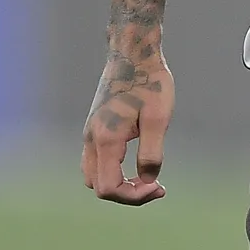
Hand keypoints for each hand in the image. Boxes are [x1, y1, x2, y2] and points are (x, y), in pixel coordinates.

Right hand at [82, 39, 173, 204]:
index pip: (109, 188)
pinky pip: (96, 162)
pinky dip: (113, 171)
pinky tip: (136, 162)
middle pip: (99, 187)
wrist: (133, 54)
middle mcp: (92, 139)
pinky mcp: (94, 128)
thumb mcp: (159, 118)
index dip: (133, 196)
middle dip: (127, 193)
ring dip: (118, 183)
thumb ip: (152, 153)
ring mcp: (90, 133)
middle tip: (157, 185)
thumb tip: (148, 180)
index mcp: (106, 139)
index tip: (159, 186)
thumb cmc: (150, 82)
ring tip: (147, 176)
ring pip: (94, 176)